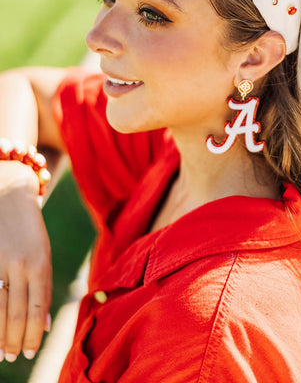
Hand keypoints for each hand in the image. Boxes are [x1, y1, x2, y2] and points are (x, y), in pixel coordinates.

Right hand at [0, 162, 51, 362]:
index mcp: (40, 262)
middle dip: (15, 340)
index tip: (30, 352)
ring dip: (0, 334)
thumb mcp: (44, 253)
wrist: (8, 194)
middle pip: (16, 312)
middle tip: (14, 357)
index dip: (32, 334)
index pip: (37, 308)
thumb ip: (44, 287)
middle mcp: (19, 263)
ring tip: (1, 352)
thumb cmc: (29, 228)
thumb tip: (44, 325)